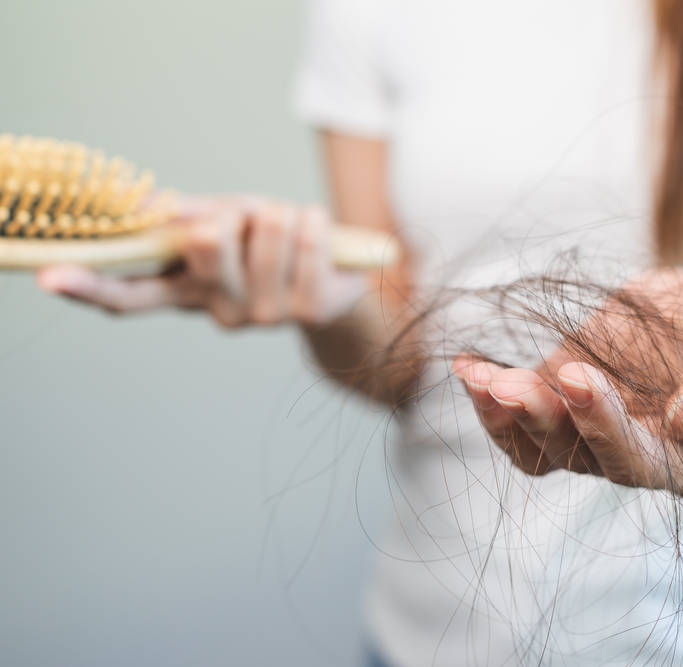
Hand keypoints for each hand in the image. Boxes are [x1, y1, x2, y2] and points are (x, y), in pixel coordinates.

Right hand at [36, 195, 368, 326]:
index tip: (49, 276)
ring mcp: (263, 316)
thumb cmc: (272, 246)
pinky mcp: (306, 311)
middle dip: (235, 211)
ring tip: (290, 232)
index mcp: (187, 290)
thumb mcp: (226, 222)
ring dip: (281, 212)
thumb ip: (188, 216)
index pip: (129, 296)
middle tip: (254, 223)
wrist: (339, 283)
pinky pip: (308, 234)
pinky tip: (317, 237)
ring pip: (268, 226)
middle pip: (207, 239)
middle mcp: (218, 312)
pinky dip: (314, 219)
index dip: (89, 286)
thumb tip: (143, 205)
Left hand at [453, 267, 682, 495]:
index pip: (639, 463)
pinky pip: (515, 412)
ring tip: (483, 378)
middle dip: (545, 421)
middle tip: (518, 384)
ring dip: (506, 415)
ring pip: (536, 446)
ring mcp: (589, 427)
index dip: (605, 427)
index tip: (582, 376)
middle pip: (577, 458)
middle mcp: (632, 454)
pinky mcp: (561, 393)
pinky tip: (467, 366)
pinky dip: (488, 393)